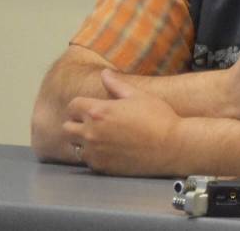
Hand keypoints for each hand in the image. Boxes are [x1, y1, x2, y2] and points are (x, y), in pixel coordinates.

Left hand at [63, 70, 183, 175]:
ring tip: (102, 138)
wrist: (172, 146)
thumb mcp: (138, 95)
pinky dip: (94, 155)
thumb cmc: (158, 117)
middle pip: (67, 128)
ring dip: (83, 141)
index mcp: (98, 112)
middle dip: (77, 123)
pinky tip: (110, 150)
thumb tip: (104, 73)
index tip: (91, 107)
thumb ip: (116, 85)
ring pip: (75, 146)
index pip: (72, 106)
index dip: (81, 105)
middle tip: (94, 122)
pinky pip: (88, 161)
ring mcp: (95, 152)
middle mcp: (91, 133)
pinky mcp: (102, 167)